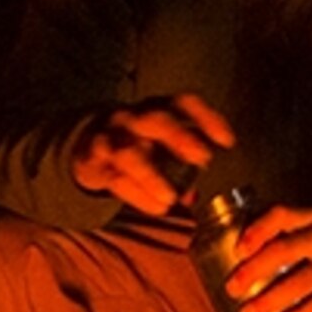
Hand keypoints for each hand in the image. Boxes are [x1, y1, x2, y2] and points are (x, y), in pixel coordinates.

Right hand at [71, 94, 234, 215]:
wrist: (84, 143)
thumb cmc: (134, 145)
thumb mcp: (157, 148)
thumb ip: (178, 166)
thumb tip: (195, 195)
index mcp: (154, 109)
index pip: (182, 103)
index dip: (206, 118)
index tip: (227, 142)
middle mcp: (133, 117)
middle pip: (156, 119)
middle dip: (180, 137)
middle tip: (203, 158)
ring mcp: (110, 136)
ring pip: (128, 151)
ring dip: (151, 175)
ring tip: (170, 198)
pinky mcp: (93, 160)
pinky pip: (114, 177)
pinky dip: (137, 194)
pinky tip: (157, 208)